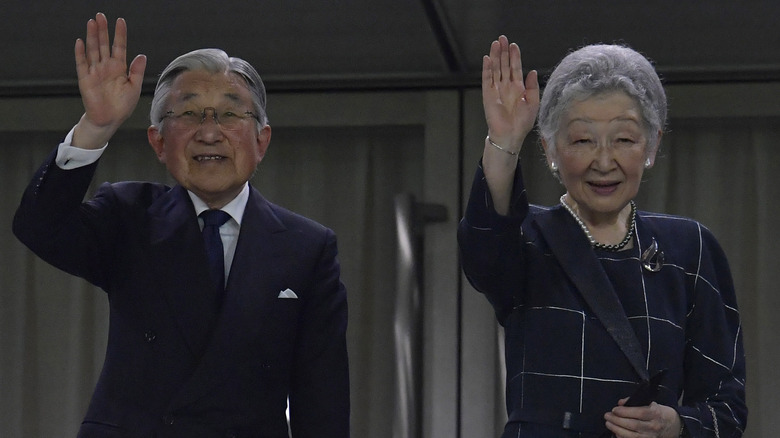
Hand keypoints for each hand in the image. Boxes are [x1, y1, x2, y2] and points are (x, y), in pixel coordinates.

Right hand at [73, 13, 145, 148]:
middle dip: (103, 30)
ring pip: (93, 50)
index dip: (120, 34)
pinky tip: (80, 41)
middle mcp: (106, 67)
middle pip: (104, 44)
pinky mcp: (85, 79)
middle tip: (101, 16)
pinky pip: (82, 63)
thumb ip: (137, 71)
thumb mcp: (134, 88)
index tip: (120, 21)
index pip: (119, 47)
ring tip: (92, 22)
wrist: (109, 120)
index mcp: (119, 68)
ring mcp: (95, 71)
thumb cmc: (122, 105)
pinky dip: (80, 53)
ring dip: (92, 36)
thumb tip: (142, 55)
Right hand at [482, 35, 538, 152]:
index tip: (513, 45)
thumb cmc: (522, 122)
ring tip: (495, 43)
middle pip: (504, 65)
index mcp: (518, 88)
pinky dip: (487, 68)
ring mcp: (496, 89)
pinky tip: (487, 58)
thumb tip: (532, 71)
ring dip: (495, 56)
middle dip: (503, 52)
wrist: (511, 135)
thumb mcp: (533, 103)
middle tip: (502, 38)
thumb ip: (533, 87)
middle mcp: (506, 86)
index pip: (515, 68)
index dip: (515, 56)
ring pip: (495, 69)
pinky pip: (487, 79)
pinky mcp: (488, 94)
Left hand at [604, 399, 681, 437]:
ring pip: (632, 435)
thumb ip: (635, 402)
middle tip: (607, 416)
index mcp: (655, 413)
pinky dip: (622, 437)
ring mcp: (650, 436)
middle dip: (617, 420)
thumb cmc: (658, 412)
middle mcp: (653, 426)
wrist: (672, 425)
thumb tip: (620, 403)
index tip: (614, 409)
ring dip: (617, 429)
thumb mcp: (650, 403)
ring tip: (608, 424)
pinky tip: (616, 432)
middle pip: (633, 425)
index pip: (639, 413)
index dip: (625, 412)